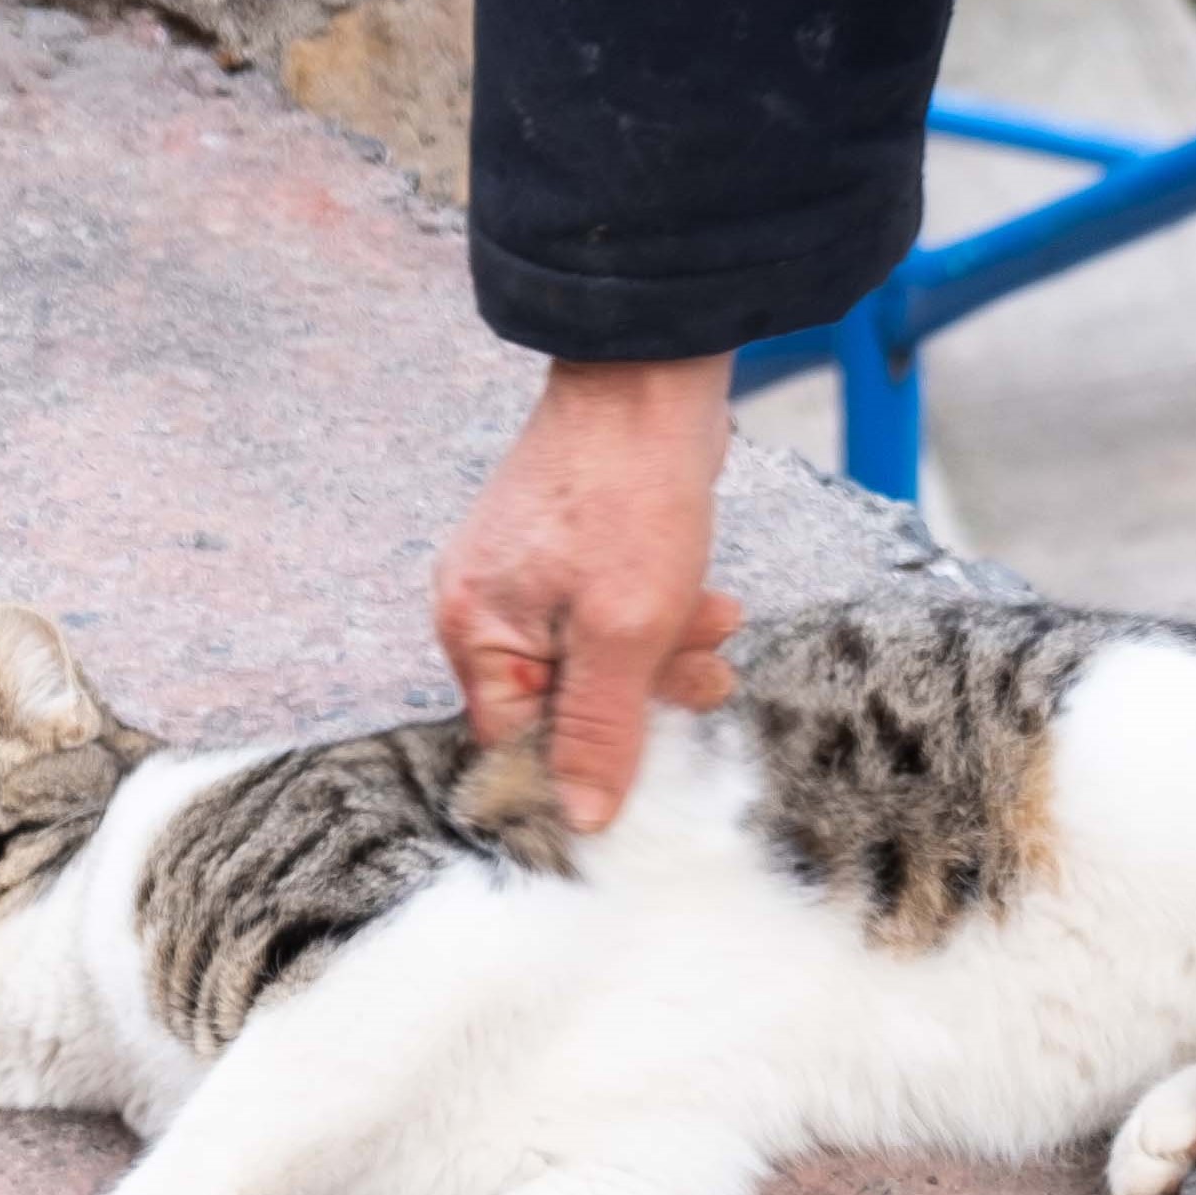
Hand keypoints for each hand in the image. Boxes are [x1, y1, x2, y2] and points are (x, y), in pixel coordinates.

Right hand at [435, 355, 742, 832]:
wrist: (655, 374)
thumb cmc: (630, 496)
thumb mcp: (624, 632)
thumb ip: (600, 732)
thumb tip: (580, 820)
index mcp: (474, 629)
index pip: (516, 741)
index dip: (582, 758)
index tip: (646, 760)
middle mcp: (485, 604)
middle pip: (563, 701)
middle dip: (644, 693)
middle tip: (704, 672)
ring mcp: (527, 575)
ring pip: (601, 657)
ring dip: (667, 652)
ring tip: (720, 619)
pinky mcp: (570, 550)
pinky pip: (613, 614)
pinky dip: (661, 614)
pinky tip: (709, 599)